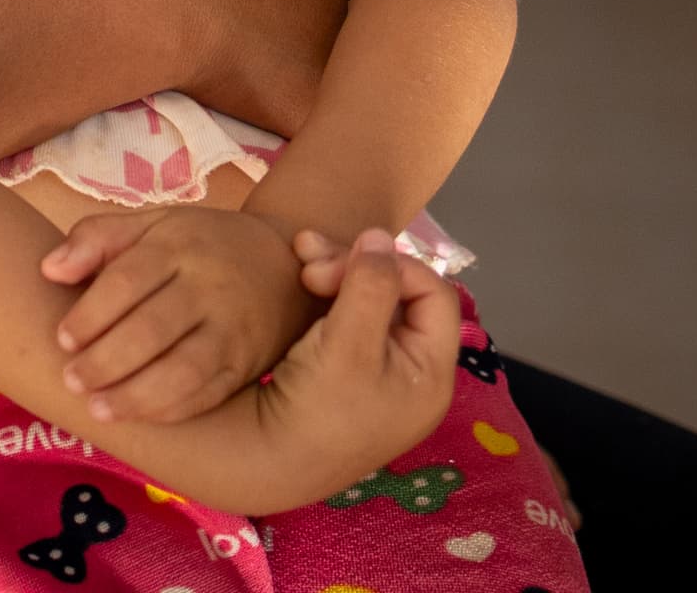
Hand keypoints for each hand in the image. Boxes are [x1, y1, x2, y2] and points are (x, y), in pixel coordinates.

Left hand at [40, 206, 311, 423]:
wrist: (284, 267)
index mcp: (178, 246)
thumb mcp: (151, 226)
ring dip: (137, 395)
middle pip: (153, 329)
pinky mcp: (246, 366)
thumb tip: (49, 270)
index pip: (129, 279)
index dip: (92, 313)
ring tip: (97, 409)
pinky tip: (137, 416)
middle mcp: (209, 287)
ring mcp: (232, 330)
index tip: (63, 338)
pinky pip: (208, 394)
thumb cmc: (197, 248)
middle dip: (106, 360)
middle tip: (71, 381)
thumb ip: (95, 238)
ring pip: (185, 369)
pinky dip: (171, 410)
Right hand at [250, 229, 458, 501]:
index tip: (348, 259)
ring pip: (368, 303)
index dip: (396, 265)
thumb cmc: (317, 407)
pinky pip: (347, 321)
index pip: (434, 295)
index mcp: (431, 374)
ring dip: (336, 274)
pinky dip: (326, 296)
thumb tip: (381, 235)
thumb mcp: (349, 342)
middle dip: (355, 266)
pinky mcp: (344, 376)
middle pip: (398, 296)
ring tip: (299, 255)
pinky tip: (301, 279)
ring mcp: (377, 377)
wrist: (262, 461)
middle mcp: (410, 376)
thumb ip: (372, 283)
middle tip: (307, 256)